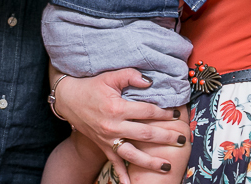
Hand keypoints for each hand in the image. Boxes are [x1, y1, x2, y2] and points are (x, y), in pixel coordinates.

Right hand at [53, 69, 181, 183]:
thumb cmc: (92, 86)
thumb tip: (150, 82)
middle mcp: (113, 126)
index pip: (147, 112)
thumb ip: (131, 76)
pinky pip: (115, 163)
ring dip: (150, 162)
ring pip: (133, 154)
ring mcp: (108, 139)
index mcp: (117, 108)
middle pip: (145, 135)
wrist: (68, 99)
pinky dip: (123, 176)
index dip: (164, 114)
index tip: (177, 115)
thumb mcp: (110, 76)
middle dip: (165, 138)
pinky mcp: (103, 146)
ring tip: (167, 166)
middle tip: (181, 140)